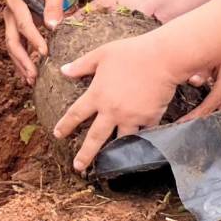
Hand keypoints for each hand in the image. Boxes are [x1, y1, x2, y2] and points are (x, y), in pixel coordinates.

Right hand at [3, 0, 70, 84]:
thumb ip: (54, 4)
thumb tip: (53, 26)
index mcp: (16, 0)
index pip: (23, 24)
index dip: (34, 40)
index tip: (45, 53)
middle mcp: (9, 11)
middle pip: (12, 39)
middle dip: (23, 59)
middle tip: (34, 76)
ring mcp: (11, 21)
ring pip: (12, 46)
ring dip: (21, 64)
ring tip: (31, 81)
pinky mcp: (16, 27)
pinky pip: (17, 46)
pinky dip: (22, 61)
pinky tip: (28, 75)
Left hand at [53, 29, 184, 172]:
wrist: (163, 58)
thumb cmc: (131, 52)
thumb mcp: (102, 54)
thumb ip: (82, 65)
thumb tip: (64, 70)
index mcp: (97, 94)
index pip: (76, 114)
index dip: (65, 125)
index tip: (58, 134)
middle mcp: (112, 110)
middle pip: (95, 138)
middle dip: (85, 154)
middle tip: (78, 167)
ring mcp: (131, 117)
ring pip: (120, 141)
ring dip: (114, 152)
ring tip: (110, 162)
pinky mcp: (149, 119)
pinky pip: (143, 134)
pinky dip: (140, 139)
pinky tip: (138, 146)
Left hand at [177, 47, 220, 121]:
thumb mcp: (218, 57)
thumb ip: (204, 70)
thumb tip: (193, 80)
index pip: (205, 111)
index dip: (191, 119)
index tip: (181, 124)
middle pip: (216, 119)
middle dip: (202, 124)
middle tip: (187, 126)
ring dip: (213, 121)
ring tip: (199, 124)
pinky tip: (216, 115)